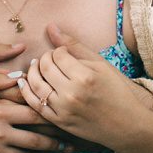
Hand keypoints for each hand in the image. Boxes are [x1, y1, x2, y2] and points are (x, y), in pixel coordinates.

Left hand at [15, 24, 140, 150]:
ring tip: (38, 67)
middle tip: (49, 58)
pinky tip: (26, 83)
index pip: (58, 55)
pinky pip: (35, 105)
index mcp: (84, 76)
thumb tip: (50, 26)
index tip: (63, 53)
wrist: (126, 125)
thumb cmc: (117, 91)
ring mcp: (64, 110)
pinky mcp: (59, 123)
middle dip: (44, 59)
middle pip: (44, 68)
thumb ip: (75, 46)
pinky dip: (27, 92)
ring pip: (36, 85)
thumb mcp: (101, 65)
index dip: (58, 51)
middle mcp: (72, 94)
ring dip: (33, 72)